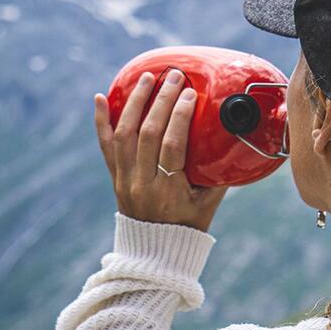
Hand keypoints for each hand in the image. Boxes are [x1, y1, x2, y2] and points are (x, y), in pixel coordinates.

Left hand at [94, 68, 228, 233]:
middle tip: (173, 76)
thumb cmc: (188, 226)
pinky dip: (100, 121)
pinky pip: (104, 146)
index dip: (179, 116)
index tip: (189, 94)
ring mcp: (124, 180)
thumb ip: (218, 174)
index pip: (171, 146)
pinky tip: (99, 97)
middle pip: (147, 133)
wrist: (155, 253)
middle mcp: (142, 183)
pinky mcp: (114, 178)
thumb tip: (231, 140)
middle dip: (160, 100)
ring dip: (135, 102)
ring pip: (124, 134)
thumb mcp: (208, 204)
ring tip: (148, 79)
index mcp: (169, 191)